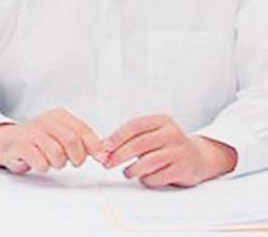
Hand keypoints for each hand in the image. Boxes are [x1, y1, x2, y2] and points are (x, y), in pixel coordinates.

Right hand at [0, 107, 103, 173]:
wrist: (8, 141)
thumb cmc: (40, 141)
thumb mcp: (63, 136)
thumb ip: (84, 142)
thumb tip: (105, 152)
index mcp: (60, 116)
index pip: (84, 130)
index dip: (95, 147)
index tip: (100, 158)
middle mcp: (46, 121)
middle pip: (72, 141)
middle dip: (77, 157)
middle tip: (73, 162)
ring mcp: (32, 132)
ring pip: (57, 154)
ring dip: (58, 164)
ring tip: (53, 162)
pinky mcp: (20, 145)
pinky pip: (40, 161)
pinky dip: (43, 167)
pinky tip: (39, 162)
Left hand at [101, 115, 236, 187]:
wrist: (199, 157)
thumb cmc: (167, 145)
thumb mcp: (152, 134)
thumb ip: (130, 138)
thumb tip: (102, 147)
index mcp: (162, 121)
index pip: (135, 126)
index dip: (117, 137)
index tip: (104, 147)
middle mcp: (173, 134)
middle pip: (139, 144)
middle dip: (119, 155)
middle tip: (107, 163)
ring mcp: (179, 152)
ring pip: (148, 162)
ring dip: (132, 170)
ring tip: (127, 172)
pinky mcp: (183, 169)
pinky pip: (157, 177)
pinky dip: (146, 179)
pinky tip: (144, 177)